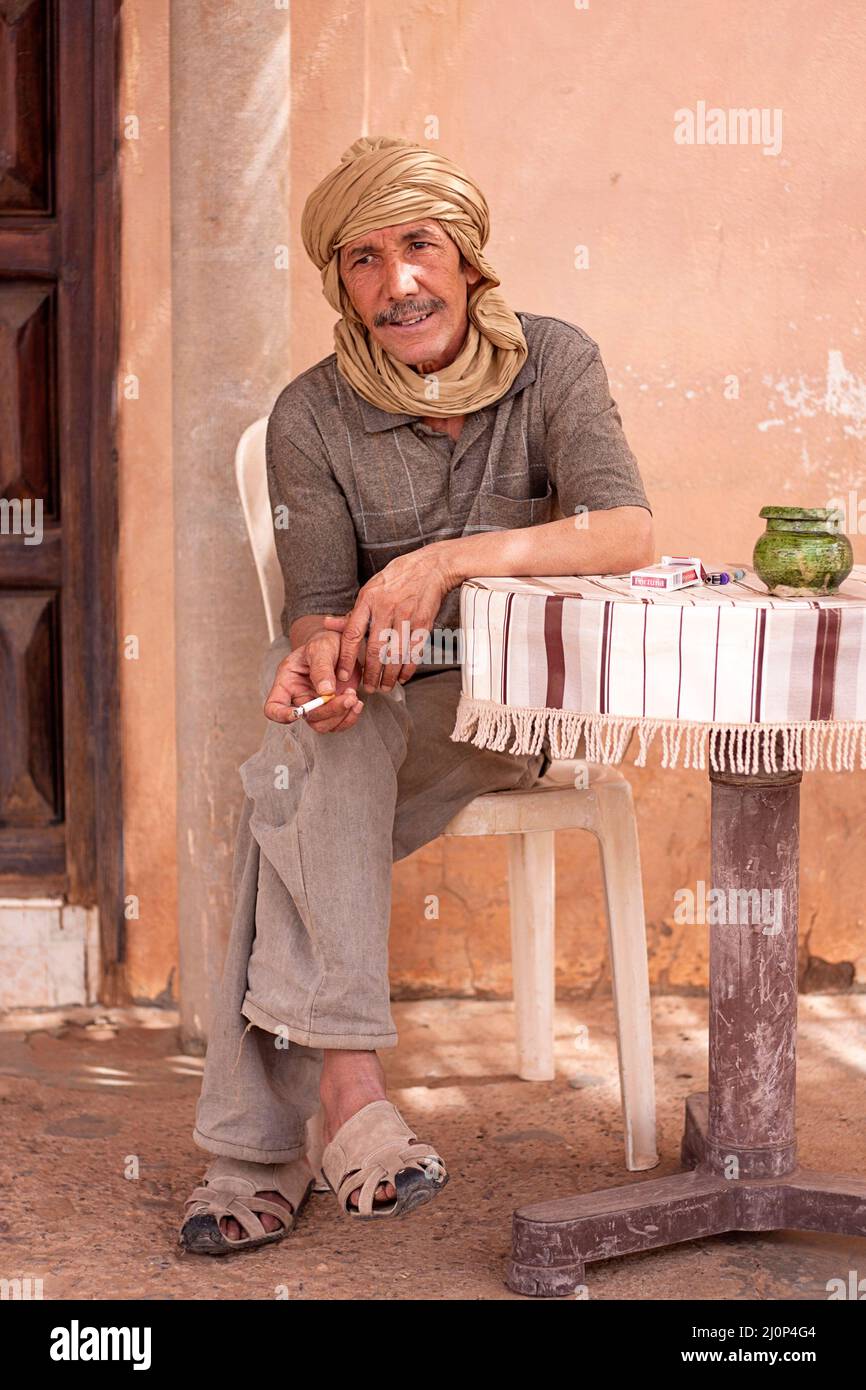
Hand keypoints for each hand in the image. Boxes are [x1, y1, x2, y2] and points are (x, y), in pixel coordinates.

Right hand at [263, 620, 364, 733]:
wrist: (341, 644)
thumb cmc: (324, 642)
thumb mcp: (321, 648)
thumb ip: (322, 668)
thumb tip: (326, 692)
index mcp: (287, 682)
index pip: (274, 707)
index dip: (281, 715)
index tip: (299, 712)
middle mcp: (298, 697)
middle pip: (307, 717)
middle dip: (329, 710)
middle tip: (349, 696)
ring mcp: (316, 705)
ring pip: (324, 725)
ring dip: (342, 715)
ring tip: (353, 696)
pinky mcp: (332, 708)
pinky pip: (338, 723)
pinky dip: (350, 717)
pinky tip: (357, 702)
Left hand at [332, 544, 454, 692]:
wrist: (430, 567)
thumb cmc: (397, 578)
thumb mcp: (370, 589)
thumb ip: (351, 612)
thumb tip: (329, 624)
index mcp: (368, 600)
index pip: (352, 634)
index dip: (347, 658)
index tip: (344, 675)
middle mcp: (386, 608)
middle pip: (375, 649)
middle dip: (371, 674)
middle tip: (368, 687)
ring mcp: (406, 616)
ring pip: (395, 655)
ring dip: (389, 675)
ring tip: (384, 686)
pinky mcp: (423, 623)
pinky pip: (414, 652)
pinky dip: (408, 669)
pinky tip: (403, 677)